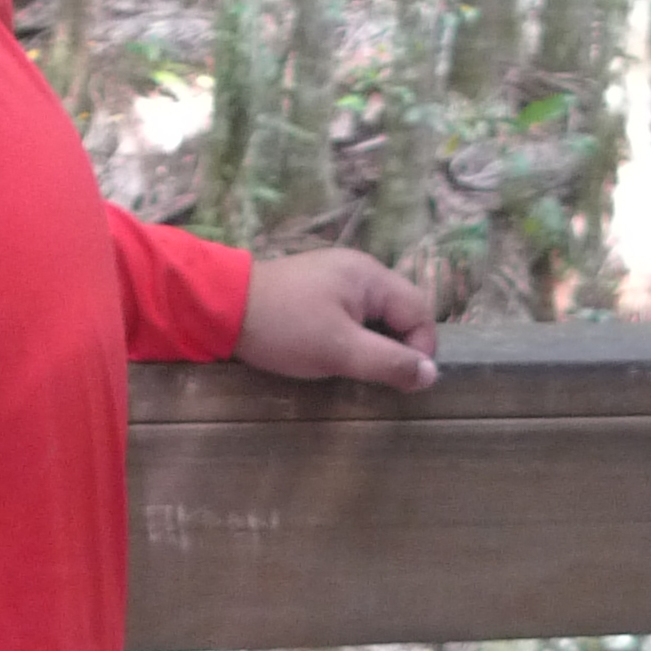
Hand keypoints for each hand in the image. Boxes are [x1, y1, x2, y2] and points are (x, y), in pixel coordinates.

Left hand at [235, 248, 435, 391]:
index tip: (401, 381)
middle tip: (375, 376)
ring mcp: (336, 278)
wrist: (220, 308)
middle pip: (400, 311)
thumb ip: (388, 362)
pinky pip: (351, 315)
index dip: (420, 349)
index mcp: (371, 276)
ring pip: (375, 316)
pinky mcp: (316, 290)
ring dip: (372, 344)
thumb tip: (430, 375)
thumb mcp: (340, 350)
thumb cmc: (284, 327)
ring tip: (352, 367)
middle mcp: (359, 270)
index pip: (420, 312)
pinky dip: (351, 336)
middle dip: (396, 346)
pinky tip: (331, 353)